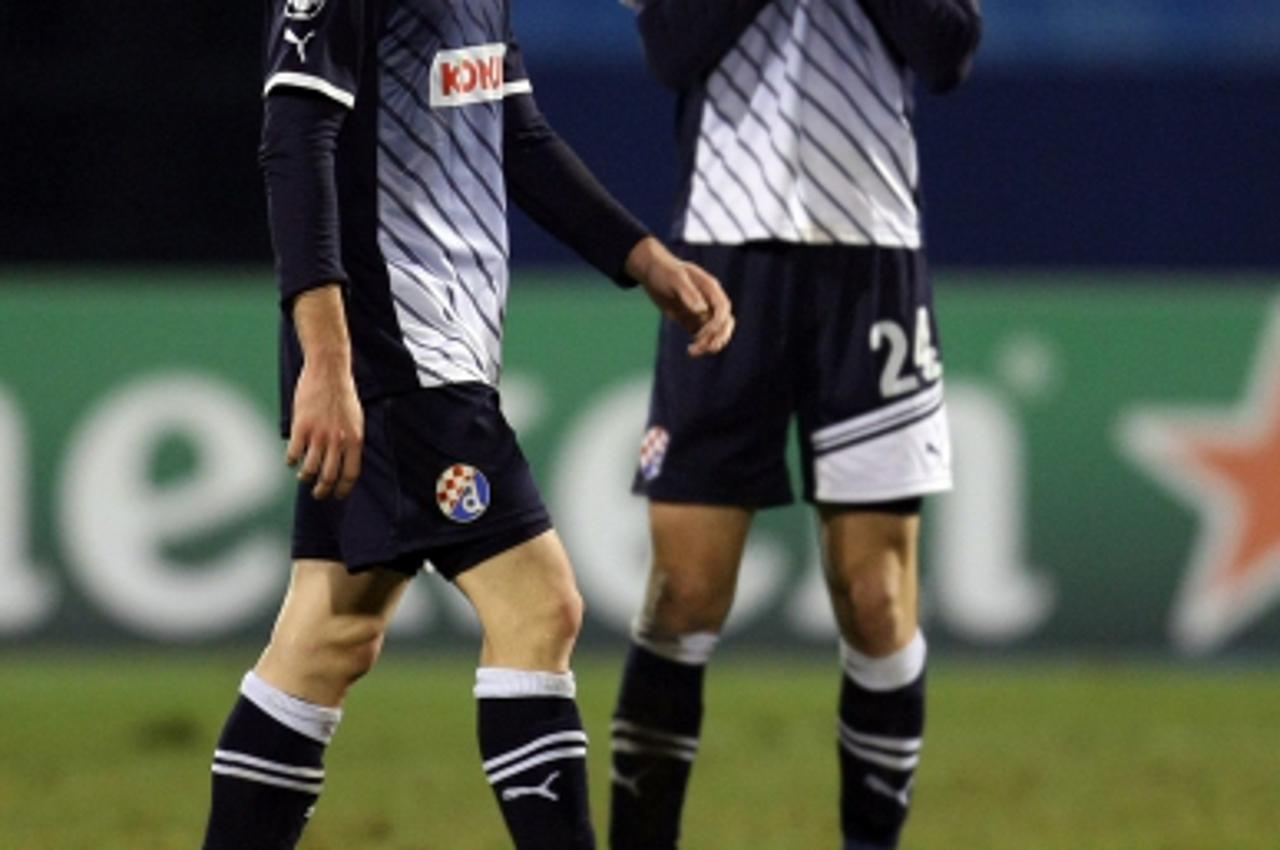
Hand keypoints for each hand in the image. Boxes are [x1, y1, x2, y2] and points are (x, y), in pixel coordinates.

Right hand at [285, 285, 363, 499]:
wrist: (329, 371)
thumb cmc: (342, 395)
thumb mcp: (355, 420)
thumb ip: (351, 441)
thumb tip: (345, 462)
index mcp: (355, 439)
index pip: (351, 474)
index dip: (343, 488)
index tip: (337, 495)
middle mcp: (338, 440)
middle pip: (330, 476)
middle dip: (323, 490)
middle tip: (318, 494)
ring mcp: (319, 434)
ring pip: (310, 469)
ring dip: (306, 477)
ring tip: (304, 476)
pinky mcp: (301, 427)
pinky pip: (293, 454)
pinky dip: (291, 461)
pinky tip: (291, 460)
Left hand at [626, 236, 733, 355]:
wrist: (652, 272)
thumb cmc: (665, 271)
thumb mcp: (675, 279)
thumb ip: (688, 293)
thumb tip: (702, 310)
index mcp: (710, 288)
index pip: (723, 308)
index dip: (717, 323)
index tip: (703, 333)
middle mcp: (710, 301)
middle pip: (725, 323)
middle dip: (718, 337)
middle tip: (704, 347)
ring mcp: (703, 312)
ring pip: (716, 333)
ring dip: (710, 344)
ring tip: (692, 351)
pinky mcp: (694, 321)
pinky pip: (704, 337)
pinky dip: (701, 345)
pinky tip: (690, 350)